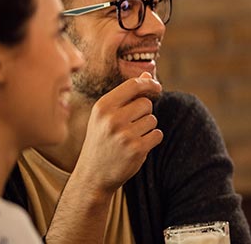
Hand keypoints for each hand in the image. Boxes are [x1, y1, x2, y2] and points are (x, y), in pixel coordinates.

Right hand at [71, 72, 163, 192]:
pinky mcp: (136, 149)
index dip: (149, 84)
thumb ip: (126, 95)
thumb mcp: (105, 116)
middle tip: (130, 126)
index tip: (157, 87)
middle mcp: (112, 119)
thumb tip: (148, 75)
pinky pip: (157, 134)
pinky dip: (151, 140)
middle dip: (144, 113)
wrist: (94, 175)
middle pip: (146, 104)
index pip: (133, 85)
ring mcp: (124, 135)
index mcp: (102, 107)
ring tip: (129, 138)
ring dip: (147, 128)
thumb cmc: (101, 141)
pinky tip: (137, 146)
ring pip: (152, 120)